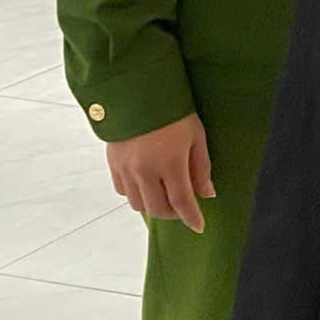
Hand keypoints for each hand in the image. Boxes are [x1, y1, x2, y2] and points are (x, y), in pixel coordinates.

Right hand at [106, 113, 213, 232]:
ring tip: (166, 194)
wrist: (137, 93)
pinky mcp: (112, 164)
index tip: (199, 226)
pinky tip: (147, 184)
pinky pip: (123, 191)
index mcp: (169, 164)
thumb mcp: (196, 136)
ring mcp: (126, 170)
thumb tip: (206, 194)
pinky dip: (136, 193)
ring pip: (138, 204)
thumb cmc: (173, 112)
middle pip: (158, 209)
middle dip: (173, 214)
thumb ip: (201, 167)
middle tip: (184, 208)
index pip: (182, 201)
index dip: (191, 217)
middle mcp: (144, 172)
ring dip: (154, 205)